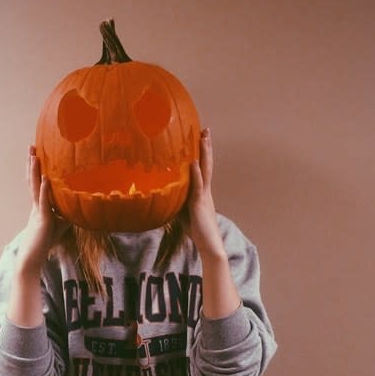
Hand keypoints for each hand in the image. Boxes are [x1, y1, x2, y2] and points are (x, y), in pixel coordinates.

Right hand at [14, 146, 69, 273]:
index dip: (36, 168)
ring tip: (35, 156)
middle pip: (34, 180)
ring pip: (36, 188)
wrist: (33, 257)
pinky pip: (44, 203)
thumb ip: (66, 214)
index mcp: (39, 205)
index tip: (36, 152)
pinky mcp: (43, 220)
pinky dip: (45, 191)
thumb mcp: (60, 225)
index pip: (37, 182)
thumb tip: (79, 207)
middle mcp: (37, 205)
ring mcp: (38, 212)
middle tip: (31, 146)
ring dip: (36, 171)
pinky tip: (47, 179)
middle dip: (33, 163)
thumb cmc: (45, 242)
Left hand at [183, 128, 224, 257]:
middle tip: (205, 130)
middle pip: (206, 164)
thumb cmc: (197, 231)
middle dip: (206, 147)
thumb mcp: (183, 212)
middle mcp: (205, 191)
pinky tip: (193, 162)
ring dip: (204, 154)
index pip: (202, 168)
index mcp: (202, 192)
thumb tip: (164, 195)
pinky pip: (197, 186)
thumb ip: (177, 201)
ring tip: (203, 138)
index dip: (202, 153)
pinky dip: (195, 173)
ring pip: (204, 170)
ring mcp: (203, 196)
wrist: (209, 245)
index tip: (201, 137)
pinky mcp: (199, 204)